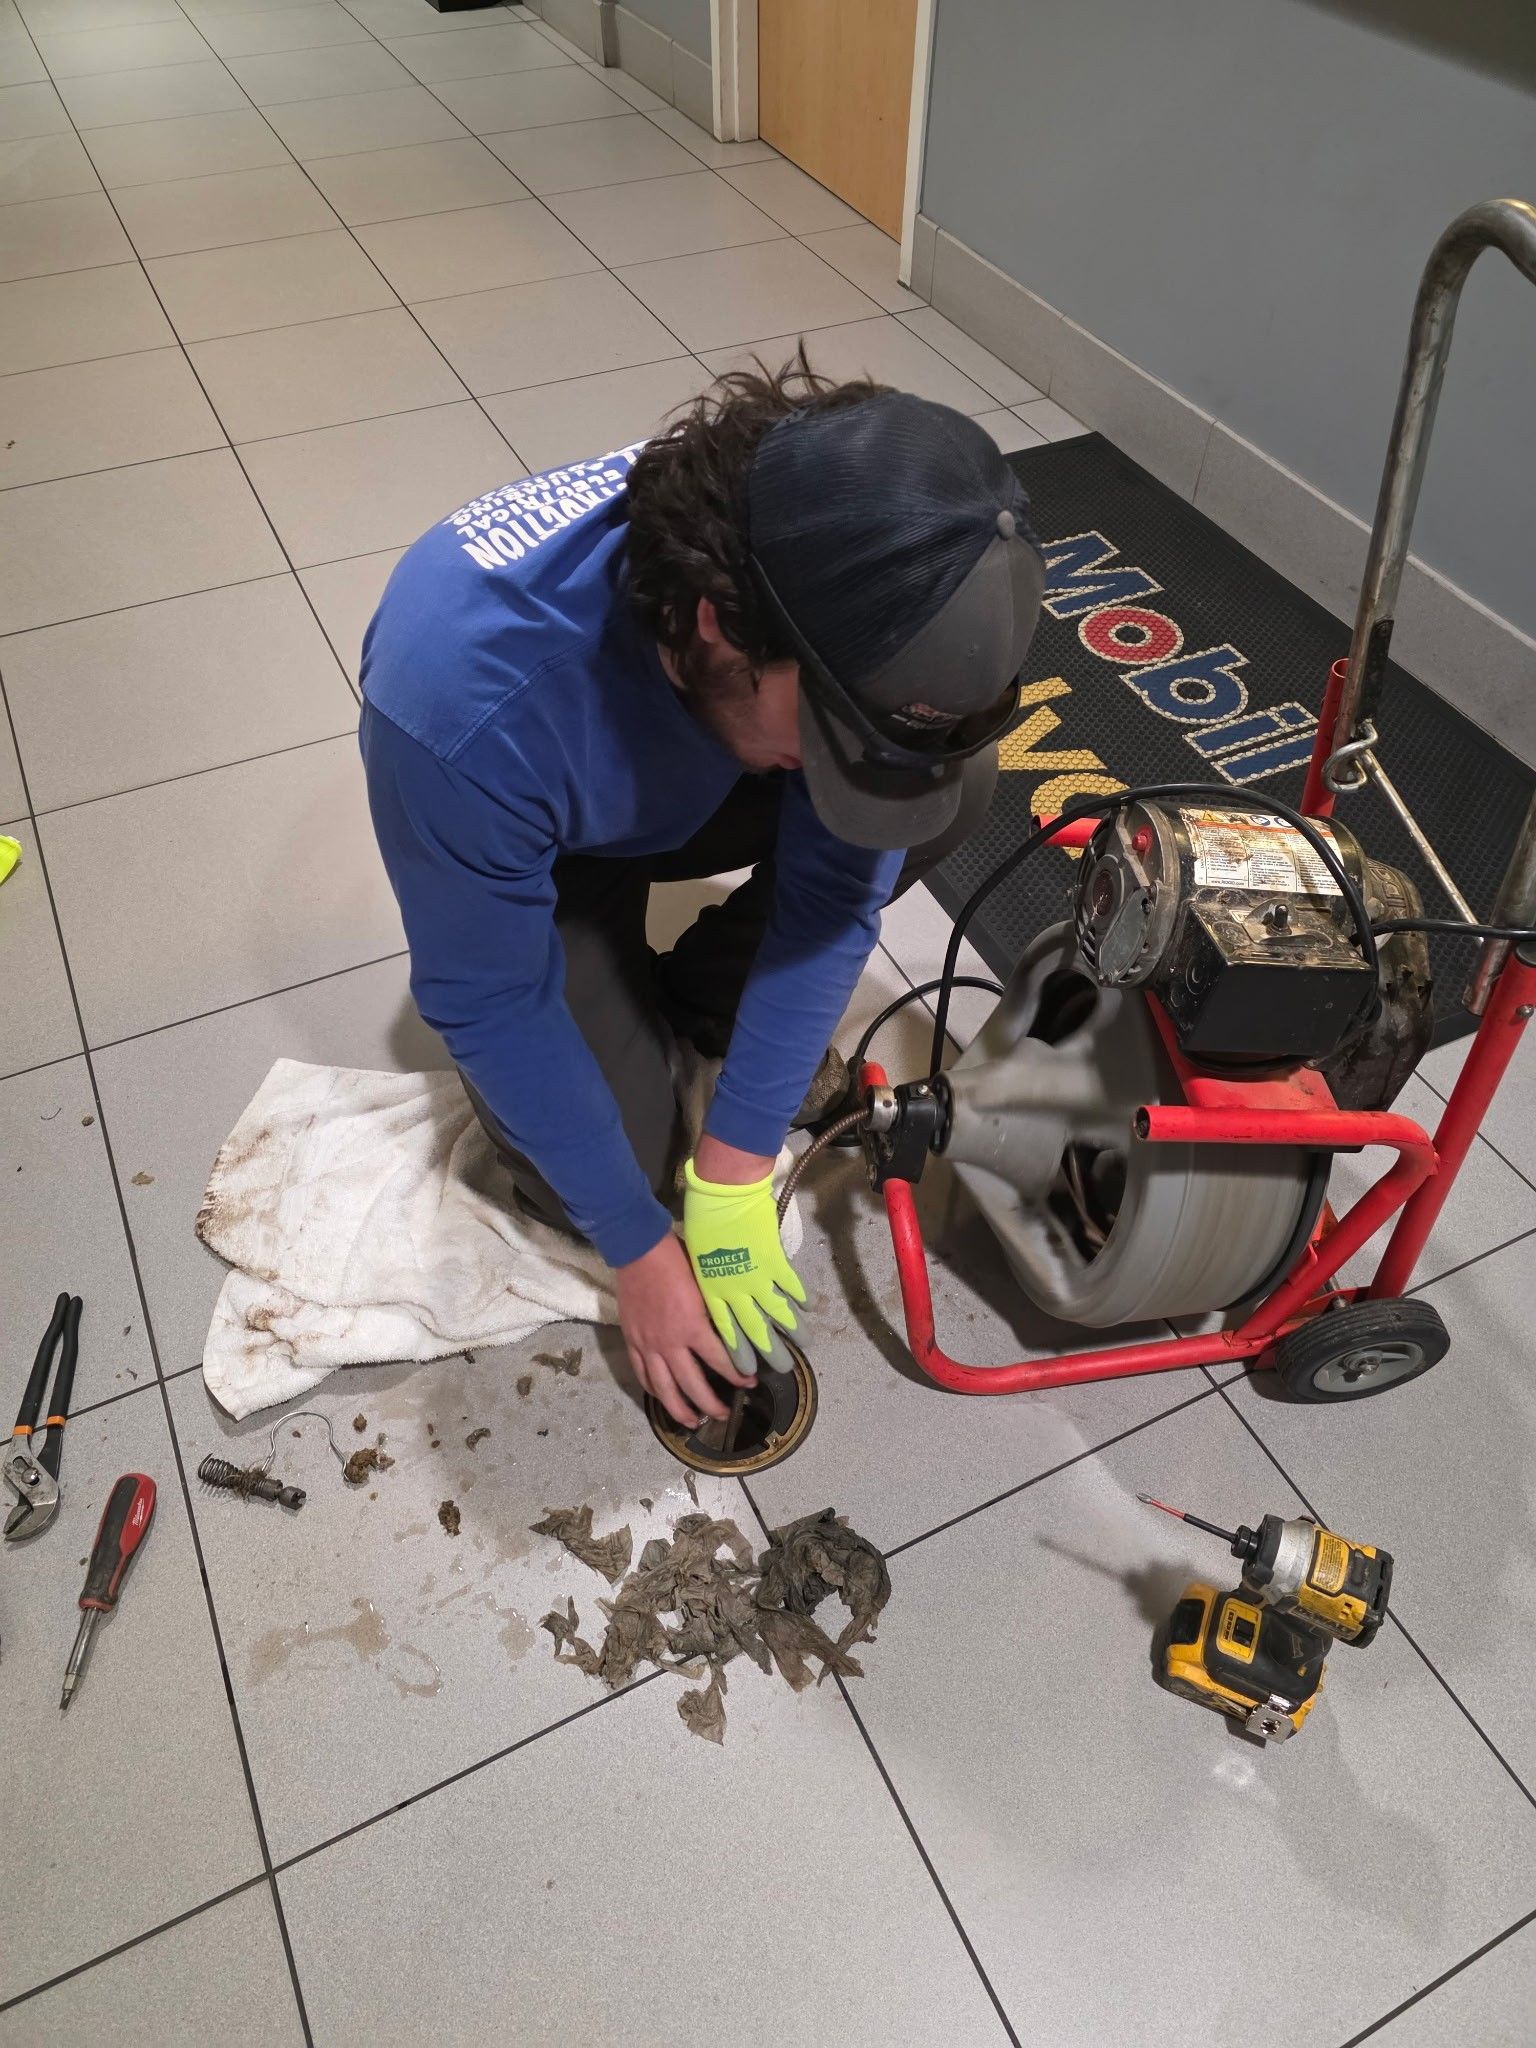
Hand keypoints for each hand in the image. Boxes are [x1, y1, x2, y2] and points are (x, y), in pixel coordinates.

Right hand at [614, 1232, 755, 1428]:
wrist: (639, 1249)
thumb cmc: (678, 1261)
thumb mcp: (707, 1286)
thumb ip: (717, 1313)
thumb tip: (736, 1330)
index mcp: (693, 1328)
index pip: (721, 1362)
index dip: (737, 1377)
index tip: (749, 1384)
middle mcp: (670, 1343)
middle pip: (692, 1386)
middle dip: (710, 1405)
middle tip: (723, 1415)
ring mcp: (648, 1344)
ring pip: (664, 1389)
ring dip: (679, 1409)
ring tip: (692, 1421)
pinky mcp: (632, 1340)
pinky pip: (642, 1374)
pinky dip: (653, 1390)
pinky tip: (662, 1397)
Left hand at [682, 1148, 805, 1355]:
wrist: (722, 1195)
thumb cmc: (703, 1221)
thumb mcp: (697, 1257)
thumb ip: (711, 1279)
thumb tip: (722, 1292)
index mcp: (712, 1291)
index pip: (726, 1332)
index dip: (738, 1353)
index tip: (747, 1372)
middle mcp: (735, 1291)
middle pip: (755, 1330)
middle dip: (770, 1352)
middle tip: (782, 1369)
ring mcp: (757, 1277)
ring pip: (778, 1313)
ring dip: (793, 1332)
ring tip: (805, 1345)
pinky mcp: (775, 1261)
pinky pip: (791, 1286)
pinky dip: (801, 1298)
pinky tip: (809, 1308)